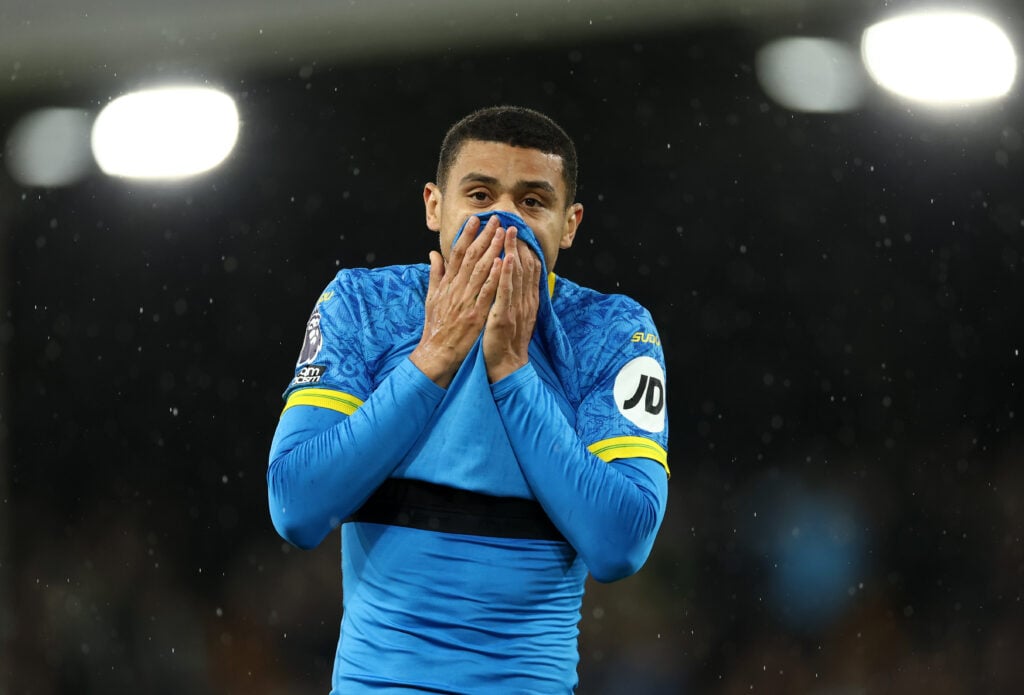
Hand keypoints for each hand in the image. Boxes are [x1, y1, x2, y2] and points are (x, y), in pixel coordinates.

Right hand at [410, 215, 505, 387]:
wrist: (436, 352)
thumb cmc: (435, 326)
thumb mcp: (431, 297)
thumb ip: (435, 274)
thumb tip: (434, 254)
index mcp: (447, 283)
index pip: (458, 253)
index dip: (467, 235)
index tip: (476, 219)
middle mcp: (456, 288)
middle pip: (471, 257)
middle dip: (484, 236)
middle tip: (496, 220)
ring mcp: (466, 301)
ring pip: (480, 270)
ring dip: (492, 250)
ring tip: (503, 234)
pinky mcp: (476, 314)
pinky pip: (487, 292)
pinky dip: (494, 277)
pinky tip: (503, 262)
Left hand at [483, 227, 540, 382]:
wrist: (506, 366)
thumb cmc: (504, 342)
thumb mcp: (512, 315)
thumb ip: (512, 296)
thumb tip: (510, 280)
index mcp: (526, 300)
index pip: (528, 269)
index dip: (523, 249)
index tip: (517, 231)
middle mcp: (525, 301)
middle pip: (524, 267)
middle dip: (518, 244)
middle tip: (512, 222)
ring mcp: (516, 308)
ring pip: (516, 275)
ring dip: (512, 252)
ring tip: (508, 231)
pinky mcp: (504, 316)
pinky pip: (506, 291)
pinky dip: (506, 274)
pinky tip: (504, 258)